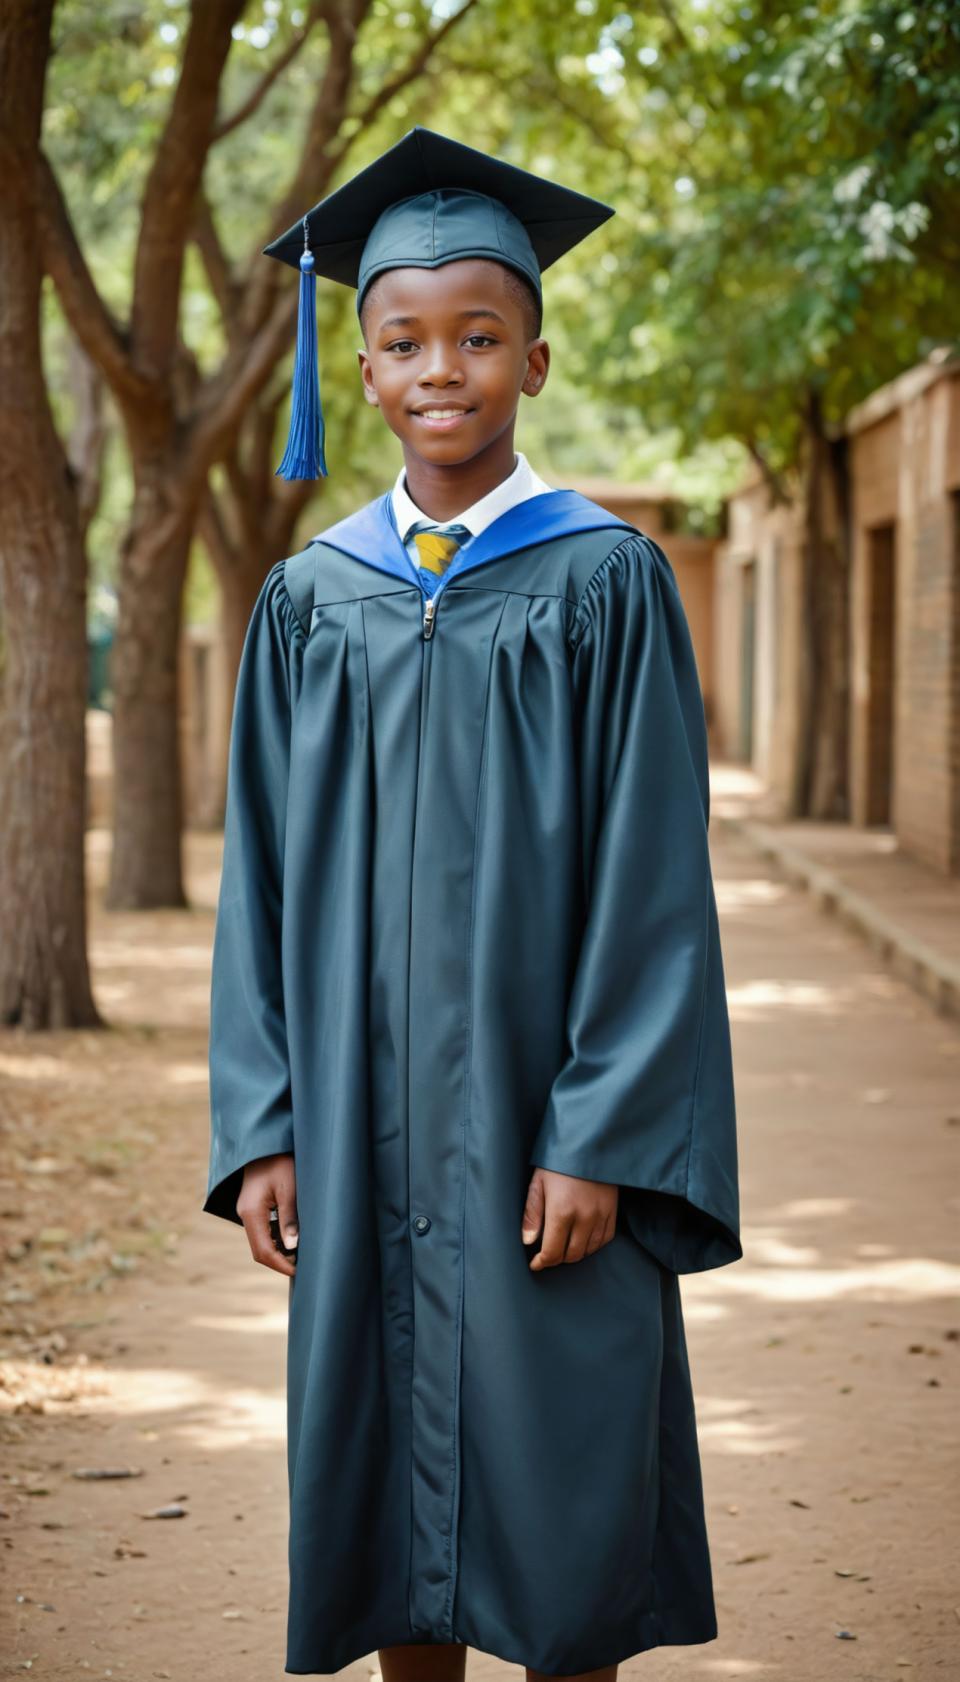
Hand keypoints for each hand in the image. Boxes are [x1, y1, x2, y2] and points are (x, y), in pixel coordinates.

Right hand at [237, 1152, 298, 1276]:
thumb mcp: (289, 1188)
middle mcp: (245, 1214)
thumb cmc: (280, 1161)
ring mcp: (247, 1211)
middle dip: (279, 1261)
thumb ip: (289, 1218)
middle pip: (259, 1250)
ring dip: (278, 1251)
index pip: (263, 1250)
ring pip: (260, 1241)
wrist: (268, 1142)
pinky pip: (262, 1230)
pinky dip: (276, 1240)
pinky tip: (292, 1239)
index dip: (281, 1264)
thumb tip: (293, 1247)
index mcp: (251, 1212)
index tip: (299, 1271)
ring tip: (301, 1254)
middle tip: (303, 1266)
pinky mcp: (253, 1207)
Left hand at [521, 1166, 617, 1270]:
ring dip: (574, 1253)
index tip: (535, 1264)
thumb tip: (528, 1242)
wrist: (589, 1142)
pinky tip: (582, 1239)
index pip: (552, 1252)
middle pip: (571, 1255)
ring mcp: (601, 1215)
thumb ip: (532, 1214)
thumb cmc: (558, 1161)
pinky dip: (593, 1245)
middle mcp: (584, 1218)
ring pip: (589, 1250)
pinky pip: (605, 1239)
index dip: (542, 1262)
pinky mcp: (612, 1210)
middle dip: (557, 1259)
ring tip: (563, 1246)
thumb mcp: (538, 1183)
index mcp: (561, 1212)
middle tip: (547, 1254)